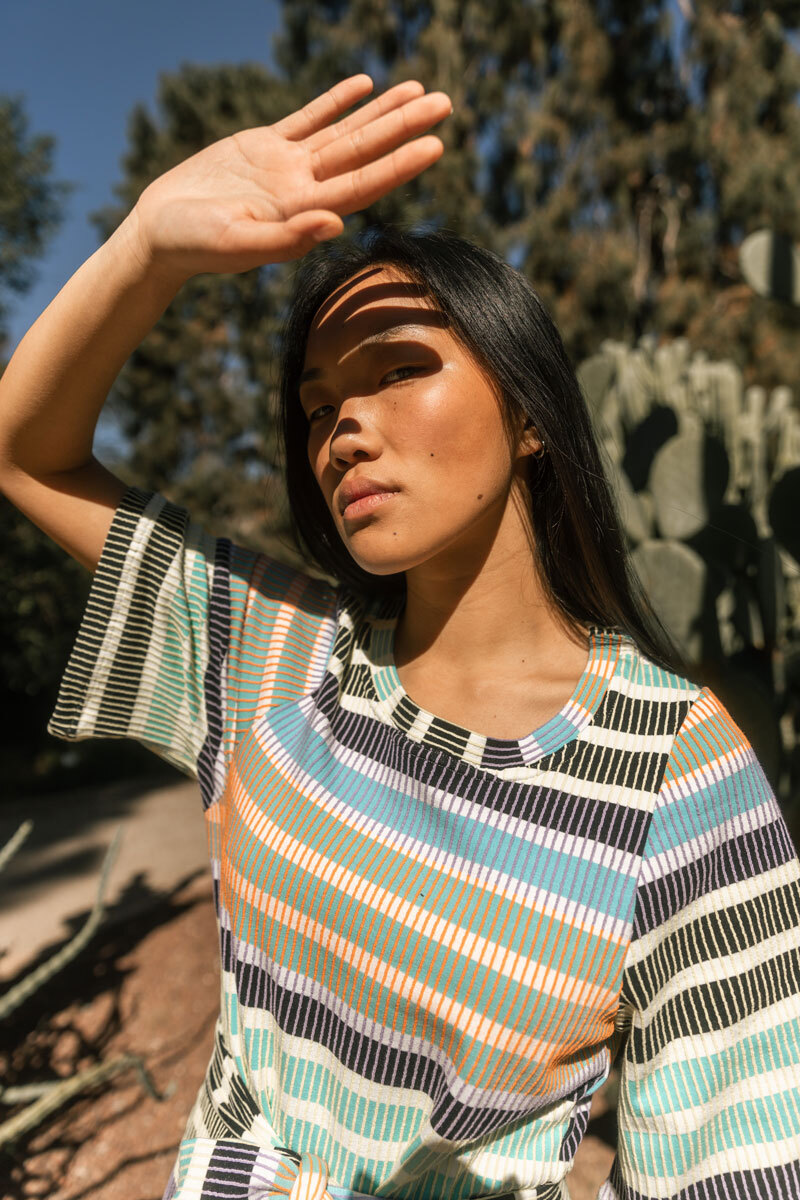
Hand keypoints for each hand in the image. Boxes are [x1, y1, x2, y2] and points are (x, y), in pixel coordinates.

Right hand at [127, 75, 451, 280]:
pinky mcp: (261, 148)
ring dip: (381, 113)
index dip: (400, 163)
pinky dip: (334, 102)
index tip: (436, 144)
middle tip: (446, 103)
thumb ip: (286, 237)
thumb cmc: (193, 246)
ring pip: (343, 132)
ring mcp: (285, 167)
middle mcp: (303, 188)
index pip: (363, 184)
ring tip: (418, 90)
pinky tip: (362, 86)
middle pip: (364, 152)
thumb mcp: (238, 243)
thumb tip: (336, 223)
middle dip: (404, 127)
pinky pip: (307, 120)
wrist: (158, 234)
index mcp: (303, 211)